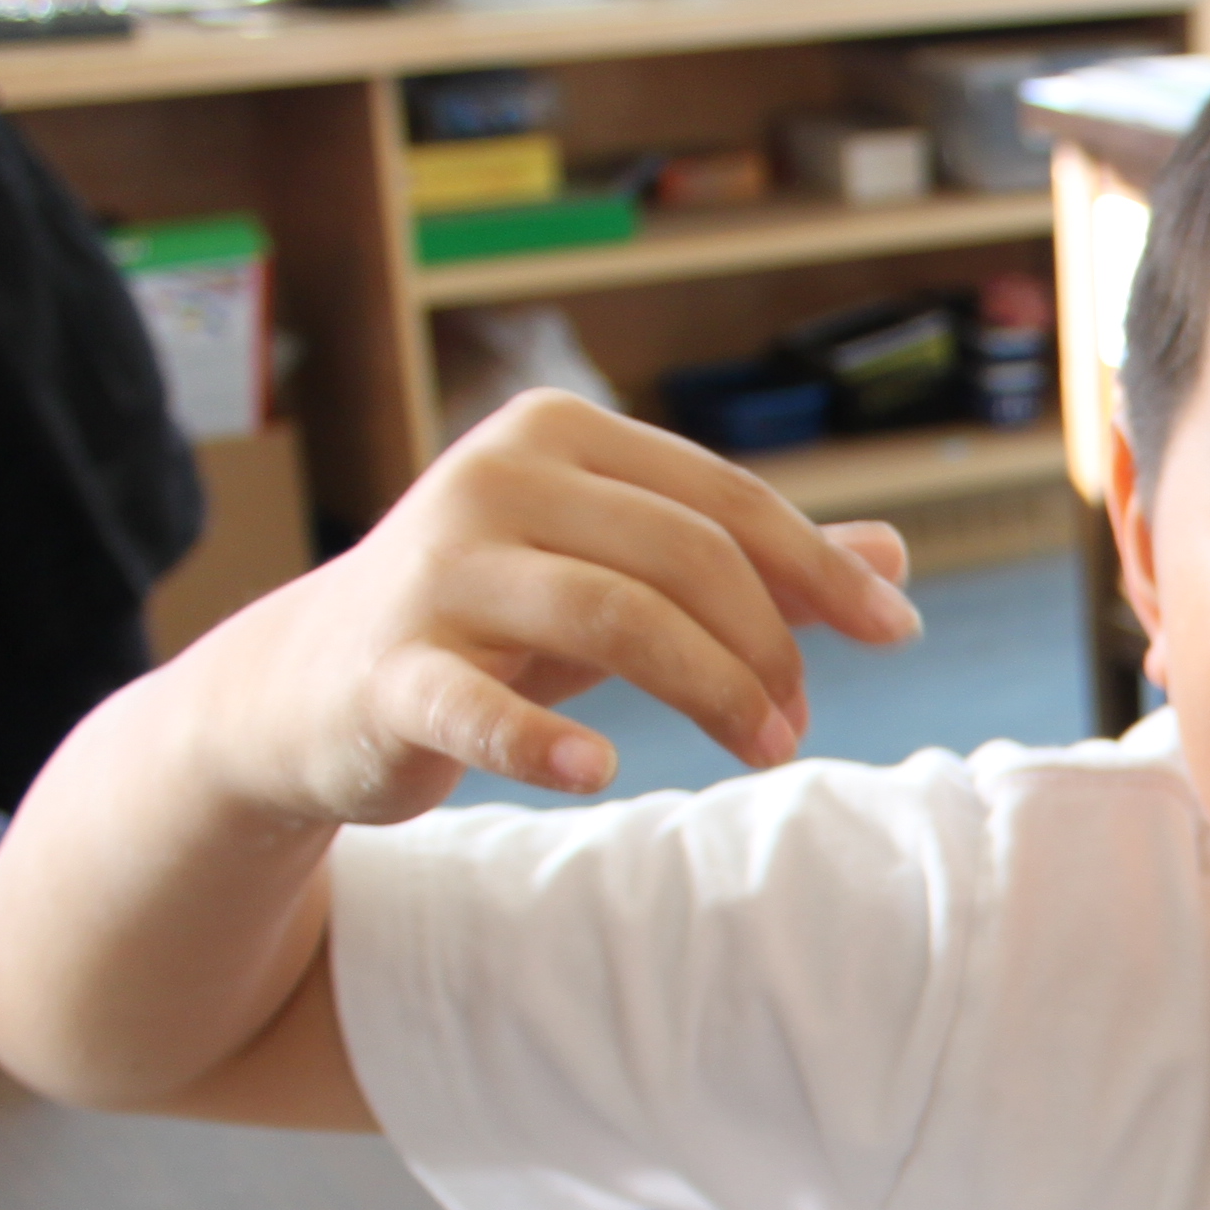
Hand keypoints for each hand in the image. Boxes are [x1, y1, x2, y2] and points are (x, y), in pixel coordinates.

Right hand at [165, 390, 915, 826]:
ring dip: (713, 692)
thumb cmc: (501, 623)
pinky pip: (478, 705)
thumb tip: (894, 558)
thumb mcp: (627, 578)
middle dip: (766, 648)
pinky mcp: (389, 667)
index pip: (725, 500)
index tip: (895, 636)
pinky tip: (603, 771)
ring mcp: (436, 569)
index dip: (820, 571)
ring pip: (614, 617)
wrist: (314, 687)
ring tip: (763, 751)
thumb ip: (753, 564)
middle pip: (684, 557)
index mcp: (561, 438)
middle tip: (797, 728)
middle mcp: (495, 479)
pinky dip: (546, 742)